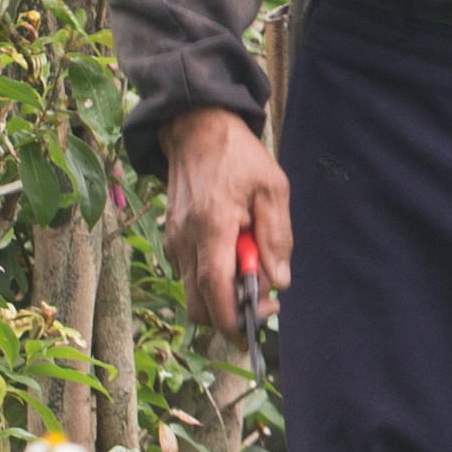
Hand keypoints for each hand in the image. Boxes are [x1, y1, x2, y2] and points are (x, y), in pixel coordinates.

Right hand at [163, 109, 288, 342]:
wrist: (196, 129)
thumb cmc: (238, 156)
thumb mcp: (273, 189)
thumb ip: (277, 237)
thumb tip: (279, 281)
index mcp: (211, 229)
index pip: (215, 292)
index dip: (235, 319)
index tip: (260, 322)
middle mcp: (185, 241)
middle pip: (198, 305)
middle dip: (229, 318)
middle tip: (263, 306)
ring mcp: (174, 241)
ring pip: (192, 293)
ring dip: (222, 298)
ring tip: (254, 274)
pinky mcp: (172, 238)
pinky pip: (190, 274)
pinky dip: (212, 280)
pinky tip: (236, 259)